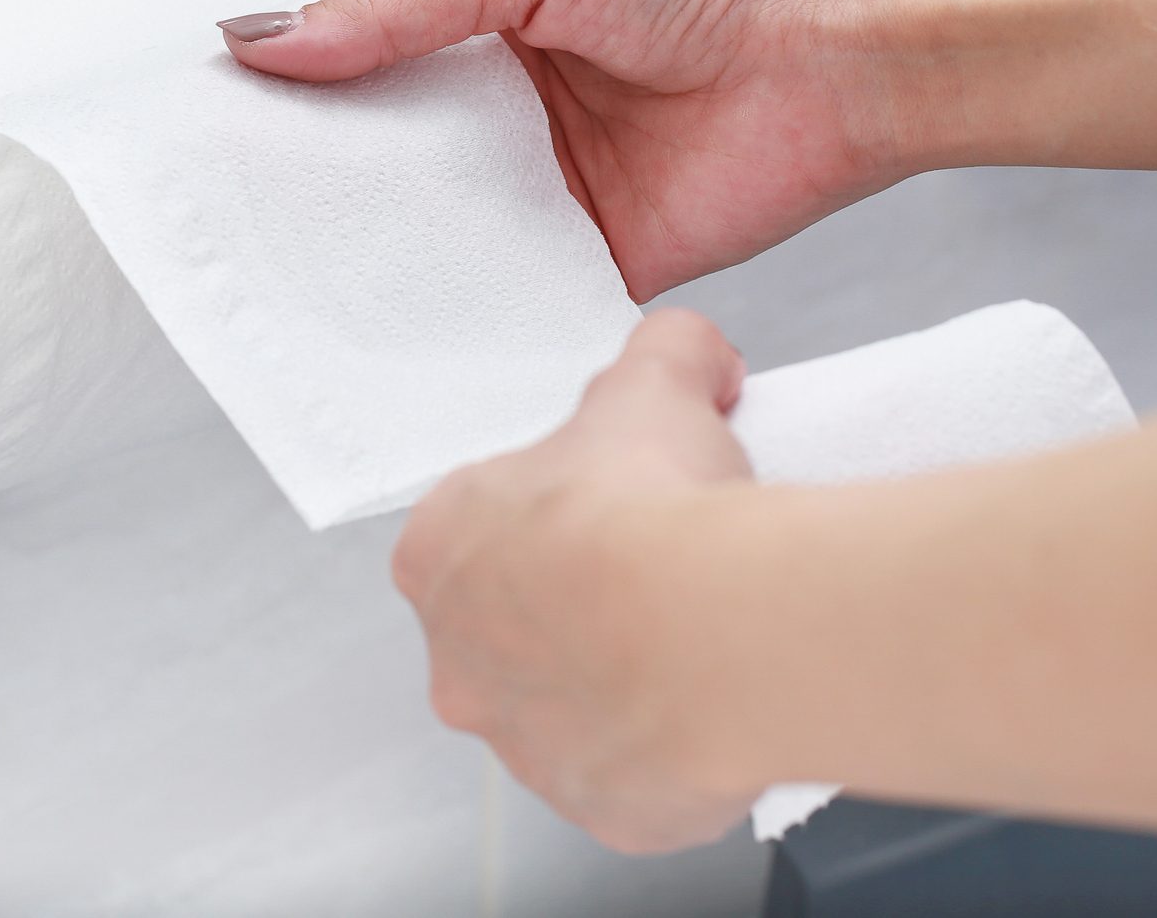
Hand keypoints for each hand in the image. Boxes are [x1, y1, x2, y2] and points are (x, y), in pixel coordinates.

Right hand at [221, 0, 924, 299]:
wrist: (839, 54)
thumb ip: (400, 4)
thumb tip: (272, 37)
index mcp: (482, 31)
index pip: (361, 68)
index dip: (292, 95)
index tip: (214, 125)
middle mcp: (506, 118)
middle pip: (386, 162)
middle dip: (317, 189)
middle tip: (231, 217)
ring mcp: (545, 194)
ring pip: (436, 236)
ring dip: (379, 254)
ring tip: (293, 280)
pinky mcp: (593, 265)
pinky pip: (511, 298)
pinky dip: (466, 313)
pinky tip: (403, 328)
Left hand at [392, 310, 758, 852]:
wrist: (718, 625)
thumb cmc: (653, 510)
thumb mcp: (655, 381)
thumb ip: (663, 352)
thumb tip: (693, 355)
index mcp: (438, 553)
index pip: (478, 531)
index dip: (551, 515)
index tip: (612, 510)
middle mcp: (457, 659)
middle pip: (514, 628)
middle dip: (578, 605)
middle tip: (660, 576)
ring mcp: (522, 745)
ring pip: (570, 709)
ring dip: (620, 681)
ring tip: (699, 642)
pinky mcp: (596, 805)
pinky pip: (633, 777)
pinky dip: (670, 749)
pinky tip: (716, 706)